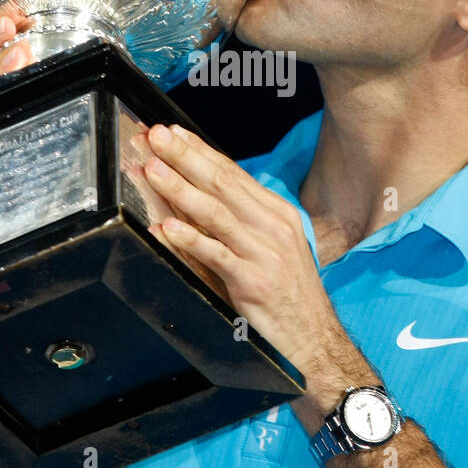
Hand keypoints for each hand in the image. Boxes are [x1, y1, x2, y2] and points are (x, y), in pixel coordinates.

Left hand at [140, 122, 346, 376]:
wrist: (314, 334)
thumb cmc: (288, 289)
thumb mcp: (272, 244)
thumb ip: (241, 219)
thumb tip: (200, 191)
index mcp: (277, 211)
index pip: (233, 172)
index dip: (200, 150)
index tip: (174, 133)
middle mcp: (272, 226)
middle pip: (222, 183)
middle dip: (186, 157)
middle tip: (157, 138)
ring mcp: (264, 253)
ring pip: (215, 213)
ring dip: (180, 189)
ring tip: (154, 171)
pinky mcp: (253, 282)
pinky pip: (216, 255)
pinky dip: (190, 239)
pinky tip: (168, 227)